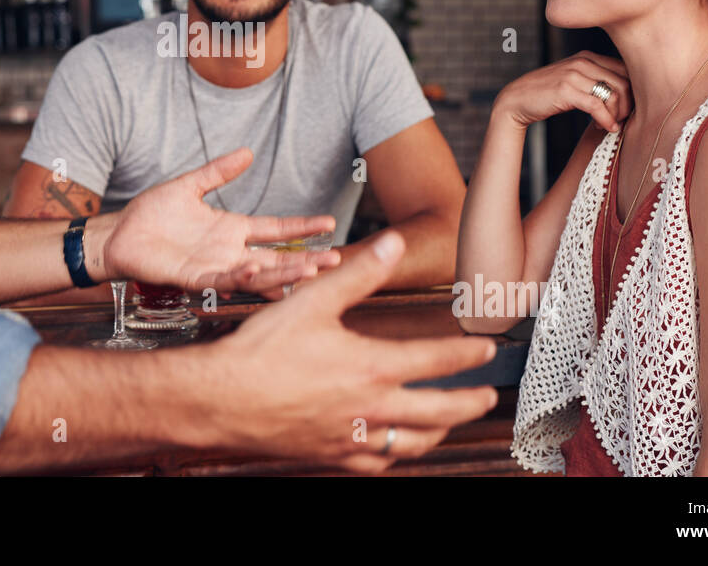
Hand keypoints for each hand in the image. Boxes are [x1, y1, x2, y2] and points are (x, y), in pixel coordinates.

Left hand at [102, 147, 339, 294]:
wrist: (118, 234)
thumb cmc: (151, 214)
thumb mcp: (189, 186)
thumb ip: (218, 172)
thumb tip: (247, 152)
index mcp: (231, 229)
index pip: (276, 230)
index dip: (302, 228)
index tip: (329, 224)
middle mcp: (228, 252)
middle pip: (276, 258)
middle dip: (306, 260)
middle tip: (335, 261)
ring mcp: (213, 267)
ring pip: (256, 274)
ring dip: (283, 274)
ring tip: (310, 271)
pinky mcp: (192, 279)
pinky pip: (221, 281)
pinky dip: (239, 277)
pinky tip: (256, 269)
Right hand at [204, 231, 499, 471]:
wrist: (221, 401)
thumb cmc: (261, 352)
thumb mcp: (312, 300)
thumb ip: (358, 274)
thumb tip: (392, 244)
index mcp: (371, 368)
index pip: (435, 361)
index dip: (465, 354)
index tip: (486, 349)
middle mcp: (370, 408)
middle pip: (437, 412)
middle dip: (468, 403)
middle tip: (487, 395)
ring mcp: (351, 437)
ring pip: (411, 444)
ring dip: (438, 432)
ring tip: (448, 424)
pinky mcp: (329, 455)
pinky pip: (375, 464)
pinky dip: (394, 456)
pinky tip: (392, 448)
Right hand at [494, 50, 633, 132]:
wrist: (517, 99)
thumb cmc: (547, 94)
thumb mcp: (574, 80)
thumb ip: (595, 80)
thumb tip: (626, 95)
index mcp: (587, 56)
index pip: (626, 70)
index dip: (632, 92)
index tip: (624, 109)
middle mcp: (583, 61)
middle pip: (624, 82)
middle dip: (627, 106)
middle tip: (619, 120)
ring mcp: (574, 74)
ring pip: (614, 94)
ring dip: (617, 114)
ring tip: (609, 125)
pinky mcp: (566, 90)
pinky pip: (597, 106)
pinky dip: (606, 120)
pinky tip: (605, 128)